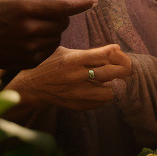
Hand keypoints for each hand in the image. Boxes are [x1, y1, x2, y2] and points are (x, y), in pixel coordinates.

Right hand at [0, 0, 94, 69]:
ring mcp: (29, 48)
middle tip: (41, 12)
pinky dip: (46, 42)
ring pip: (59, 35)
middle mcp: (28, 29)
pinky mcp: (30, 62)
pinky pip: (51, 48)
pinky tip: (29, 39)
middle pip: (63, 20)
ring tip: (31, 26)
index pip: (62, 6)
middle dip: (60, 14)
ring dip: (53, 28)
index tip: (92, 0)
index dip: (80, 3)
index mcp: (23, 8)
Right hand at [8, 44, 132, 110]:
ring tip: (113, 80)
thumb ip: (87, 52)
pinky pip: (101, 103)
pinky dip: (105, 96)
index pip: (103, 55)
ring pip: (110, 92)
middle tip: (124, 66)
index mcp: (73, 60)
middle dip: (122, 68)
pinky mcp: (78, 105)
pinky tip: (101, 89)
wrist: (32, 88)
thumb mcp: (64, 52)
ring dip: (115, 85)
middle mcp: (77, 77)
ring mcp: (78, 93)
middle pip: (111, 73)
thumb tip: (114, 49)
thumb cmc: (48, 65)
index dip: (115, 52)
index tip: (117, 50)